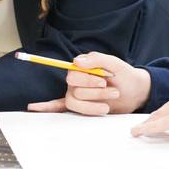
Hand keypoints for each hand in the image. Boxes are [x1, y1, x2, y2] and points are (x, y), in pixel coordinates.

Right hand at [26, 52, 150, 115]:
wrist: (135, 92)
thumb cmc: (125, 75)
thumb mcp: (115, 63)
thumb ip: (96, 59)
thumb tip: (76, 61)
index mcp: (82, 67)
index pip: (73, 73)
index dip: (87, 79)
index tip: (103, 80)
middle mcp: (76, 81)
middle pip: (74, 89)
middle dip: (94, 92)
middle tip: (112, 89)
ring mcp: (77, 94)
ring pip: (74, 103)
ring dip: (93, 104)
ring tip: (109, 101)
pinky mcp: (80, 106)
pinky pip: (58, 106)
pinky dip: (46, 107)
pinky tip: (33, 108)